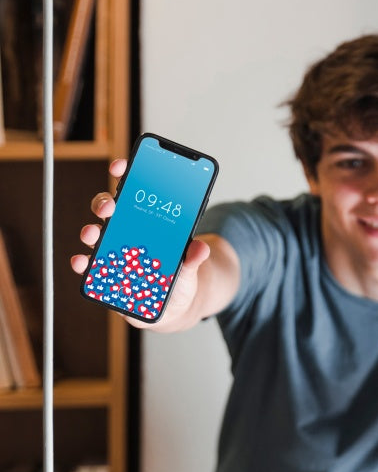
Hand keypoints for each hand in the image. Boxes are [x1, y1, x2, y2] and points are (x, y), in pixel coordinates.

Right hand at [70, 158, 210, 329]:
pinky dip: (83, 262)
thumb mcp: (190, 268)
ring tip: (92, 234)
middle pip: (110, 210)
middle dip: (105, 203)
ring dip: (91, 231)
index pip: (133, 191)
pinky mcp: (106, 274)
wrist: (173, 306)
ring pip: (96, 235)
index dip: (125, 174)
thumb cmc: (179, 278)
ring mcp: (113, 252)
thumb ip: (193, 258)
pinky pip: (90, 265)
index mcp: (146, 222)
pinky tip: (82, 262)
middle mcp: (125, 232)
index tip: (121, 166)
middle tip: (109, 207)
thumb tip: (200, 247)